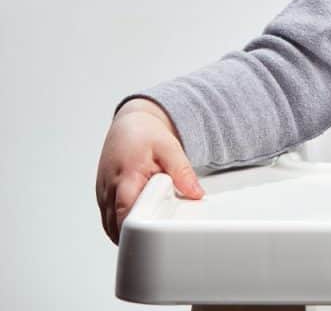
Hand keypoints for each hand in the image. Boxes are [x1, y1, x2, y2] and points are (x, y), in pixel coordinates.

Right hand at [96, 98, 204, 244]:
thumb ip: (182, 172)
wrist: (129, 126)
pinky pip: (109, 220)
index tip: (155, 235)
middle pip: (116, 226)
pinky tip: (140, 224)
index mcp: (126, 176)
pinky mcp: (102, 199)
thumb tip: (196, 193)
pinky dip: (122, 225)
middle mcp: (109, 189)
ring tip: (151, 231)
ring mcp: (103, 195)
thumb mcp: (170, 148)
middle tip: (159, 236)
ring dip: (127, 233)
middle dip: (135, 236)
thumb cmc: (145, 134)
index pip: (126, 212)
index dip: (139, 228)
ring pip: (110, 226)